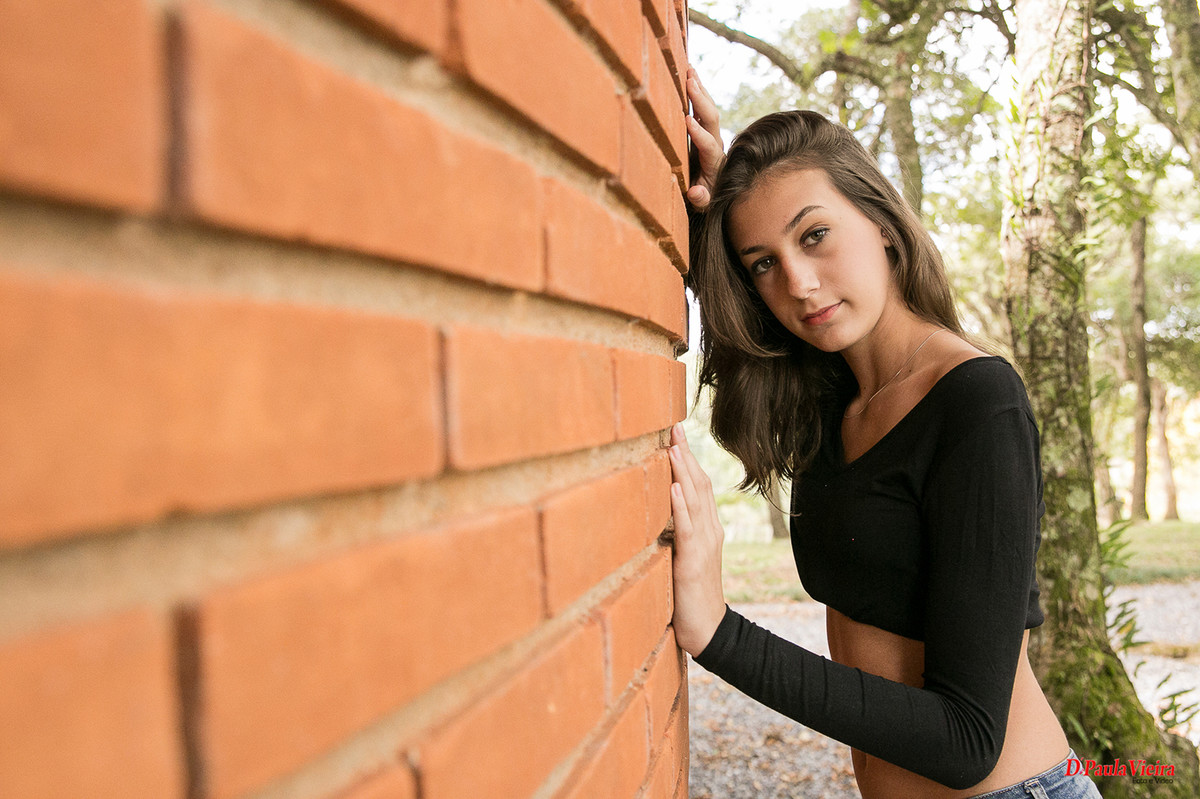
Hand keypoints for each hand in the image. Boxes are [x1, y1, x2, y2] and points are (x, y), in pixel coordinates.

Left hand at [667, 423, 727, 656]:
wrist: (708, 630)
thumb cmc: (689, 595)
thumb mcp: (682, 557)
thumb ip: (675, 533)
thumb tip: (655, 510)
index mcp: (707, 528)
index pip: (700, 486)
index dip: (688, 458)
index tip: (675, 434)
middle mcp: (709, 530)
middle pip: (699, 484)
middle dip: (686, 454)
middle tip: (674, 425)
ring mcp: (704, 544)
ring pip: (694, 500)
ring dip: (682, 471)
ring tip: (672, 446)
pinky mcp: (693, 561)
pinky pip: (687, 528)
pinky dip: (680, 505)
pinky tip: (673, 487)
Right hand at [685, 67, 723, 209]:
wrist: (715, 192)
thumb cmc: (704, 199)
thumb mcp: (702, 205)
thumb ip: (700, 199)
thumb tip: (695, 193)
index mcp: (714, 162)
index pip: (708, 145)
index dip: (699, 134)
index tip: (687, 120)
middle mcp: (715, 145)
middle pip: (712, 120)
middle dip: (701, 101)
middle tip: (690, 82)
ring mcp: (711, 135)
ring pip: (708, 109)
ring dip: (699, 90)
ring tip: (689, 70)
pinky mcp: (705, 130)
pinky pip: (702, 108)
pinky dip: (696, 92)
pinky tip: (687, 75)